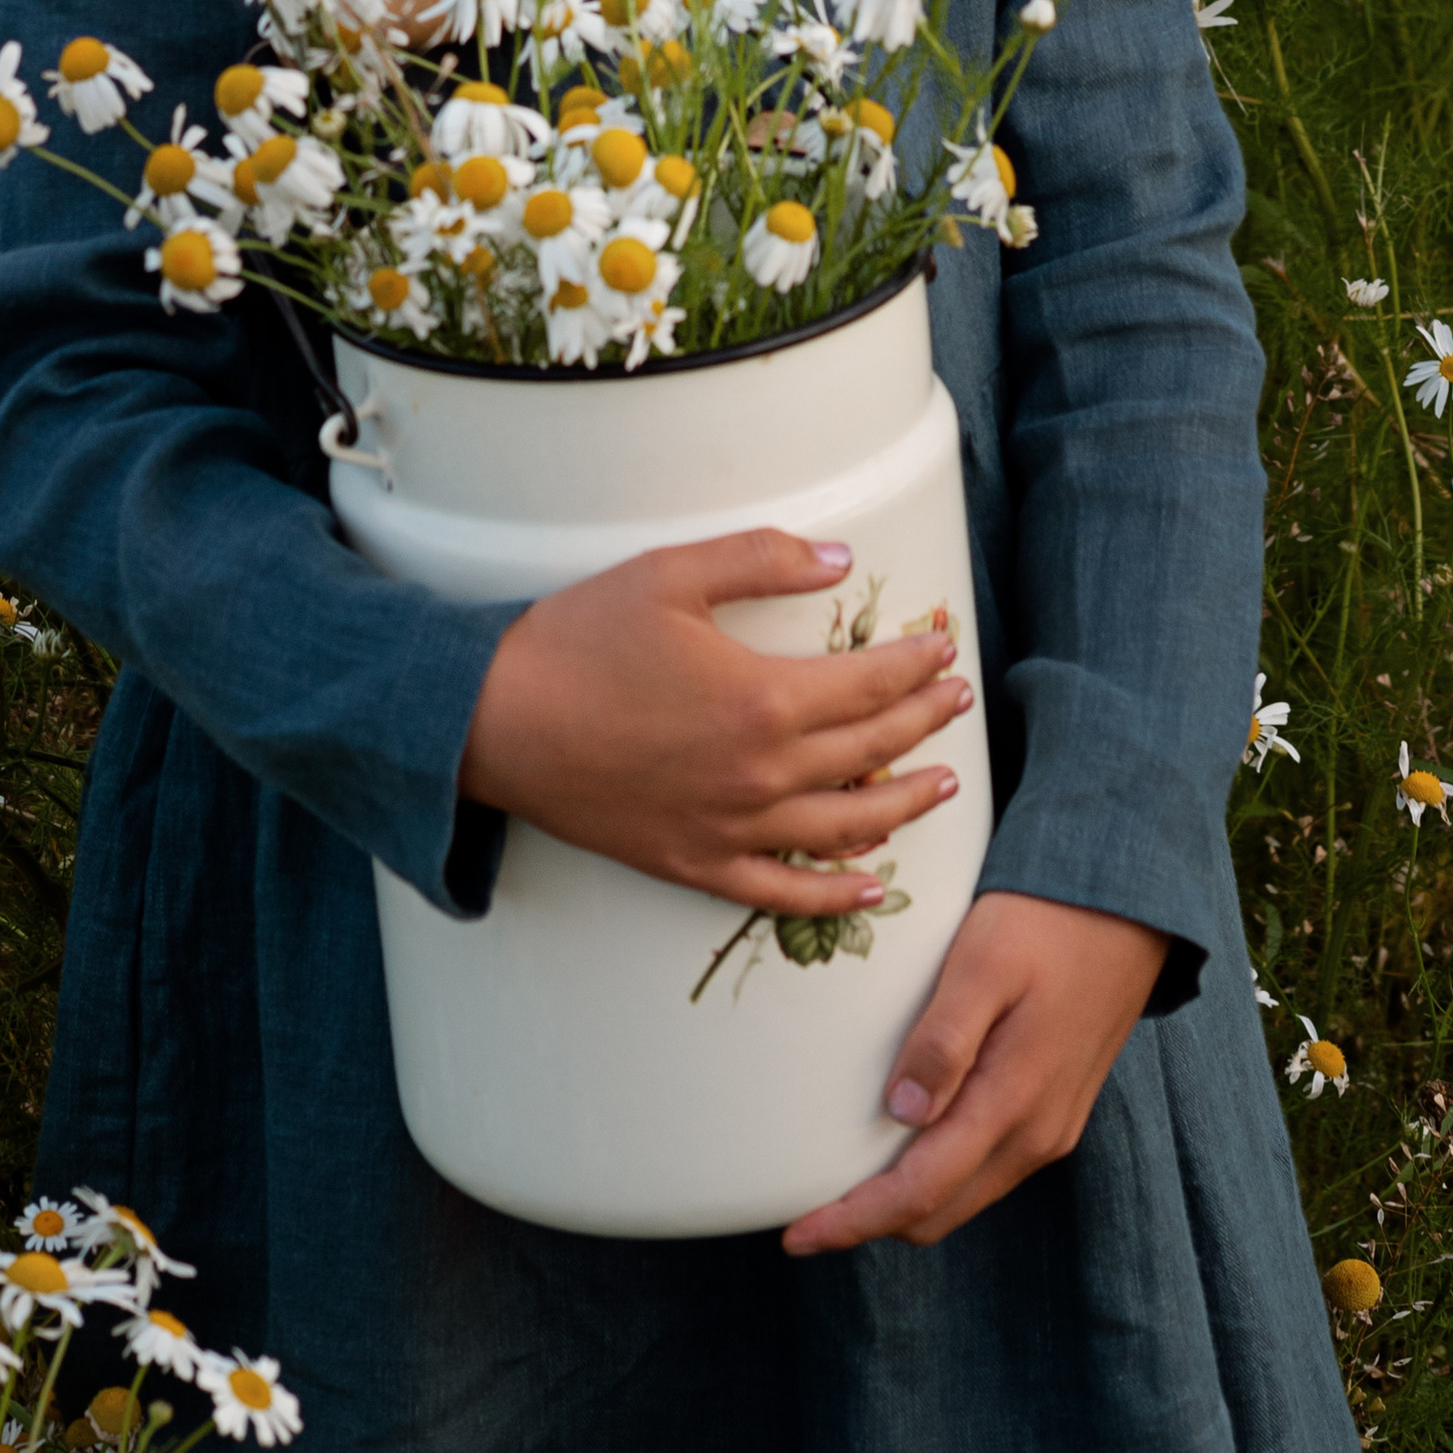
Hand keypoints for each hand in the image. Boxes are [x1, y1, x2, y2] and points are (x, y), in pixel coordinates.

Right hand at [458, 532, 972, 914]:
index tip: (944, 647)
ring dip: (904, 804)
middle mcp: (761, 775)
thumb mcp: (672, 575)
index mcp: (763, 699)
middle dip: (922, 722)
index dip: (915, 665)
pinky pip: (784, 894)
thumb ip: (763, 560)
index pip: (869, 684)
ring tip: (942, 785)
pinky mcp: (695, 865)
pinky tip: (873, 886)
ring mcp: (731, 830)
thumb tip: (839, 558)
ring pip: (846, 827)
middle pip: (869, 751)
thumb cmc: (579, 639)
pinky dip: (836, 894)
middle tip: (955, 700)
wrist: (496, 720)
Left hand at [781, 891, 1168, 1253]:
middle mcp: (1035, 1134)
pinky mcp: (1055, 1110)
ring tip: (844, 1180)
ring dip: (905, 1200)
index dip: (855, 1221)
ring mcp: (1050, 1127)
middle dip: (872, 1222)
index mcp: (1012, 1103)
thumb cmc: (1045, 923)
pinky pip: (986, 1167)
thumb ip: (943, 1041)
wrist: (1128, 907)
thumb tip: (901, 1114)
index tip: (797, 1238)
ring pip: (963, 1194)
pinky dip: (938, 1174)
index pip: (920, 1191)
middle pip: (939, 1210)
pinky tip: (905, 1139)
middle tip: (806, 1210)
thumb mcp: (983, 963)